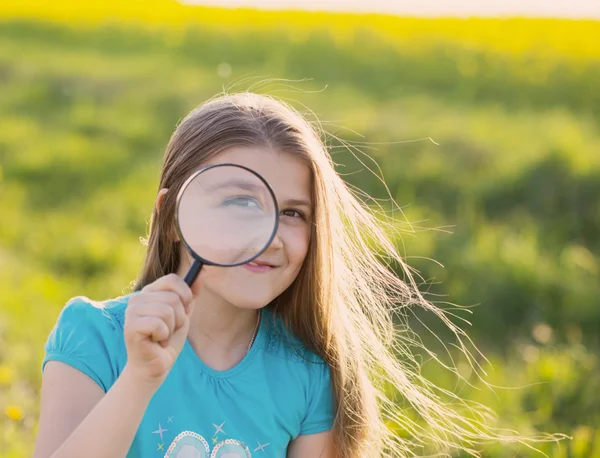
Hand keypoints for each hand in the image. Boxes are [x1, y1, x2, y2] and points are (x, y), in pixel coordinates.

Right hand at [123, 273, 197, 387]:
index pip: (172, 280)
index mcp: (150, 291)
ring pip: (167, 311)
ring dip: (171, 329)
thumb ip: (191, 294)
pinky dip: (163, 336)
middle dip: (179, 318)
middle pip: (173, 298)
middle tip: (169, 330)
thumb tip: (204, 272)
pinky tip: (156, 342)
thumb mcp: (184, 314)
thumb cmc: (168, 339)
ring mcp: (132, 311)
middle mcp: (138, 297)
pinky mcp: (131, 326)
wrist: (155, 365)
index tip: (183, 311)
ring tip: (162, 337)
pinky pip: (158, 324)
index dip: (185, 296)